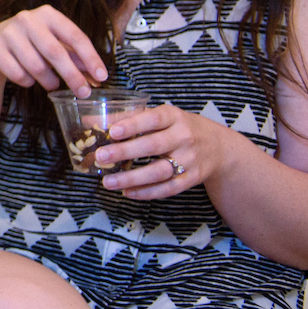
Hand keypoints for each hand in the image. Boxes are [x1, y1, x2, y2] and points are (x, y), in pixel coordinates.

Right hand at [0, 6, 108, 96]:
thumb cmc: (31, 44)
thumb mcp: (54, 44)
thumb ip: (75, 57)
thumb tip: (97, 77)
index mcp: (47, 14)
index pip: (75, 36)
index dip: (91, 58)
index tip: (102, 77)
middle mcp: (27, 19)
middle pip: (56, 52)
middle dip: (73, 76)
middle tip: (84, 93)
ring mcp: (8, 32)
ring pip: (36, 67)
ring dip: (49, 81)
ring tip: (52, 83)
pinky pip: (19, 75)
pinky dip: (28, 82)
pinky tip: (27, 77)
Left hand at [97, 102, 226, 199]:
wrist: (219, 147)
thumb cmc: (179, 127)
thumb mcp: (160, 116)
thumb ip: (127, 117)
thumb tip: (88, 119)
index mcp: (174, 116)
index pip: (153, 119)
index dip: (133, 125)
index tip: (112, 131)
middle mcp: (184, 137)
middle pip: (153, 146)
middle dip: (125, 152)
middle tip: (100, 157)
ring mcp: (190, 160)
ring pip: (159, 171)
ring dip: (132, 178)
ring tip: (107, 182)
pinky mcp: (192, 179)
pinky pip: (168, 188)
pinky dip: (147, 192)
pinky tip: (127, 192)